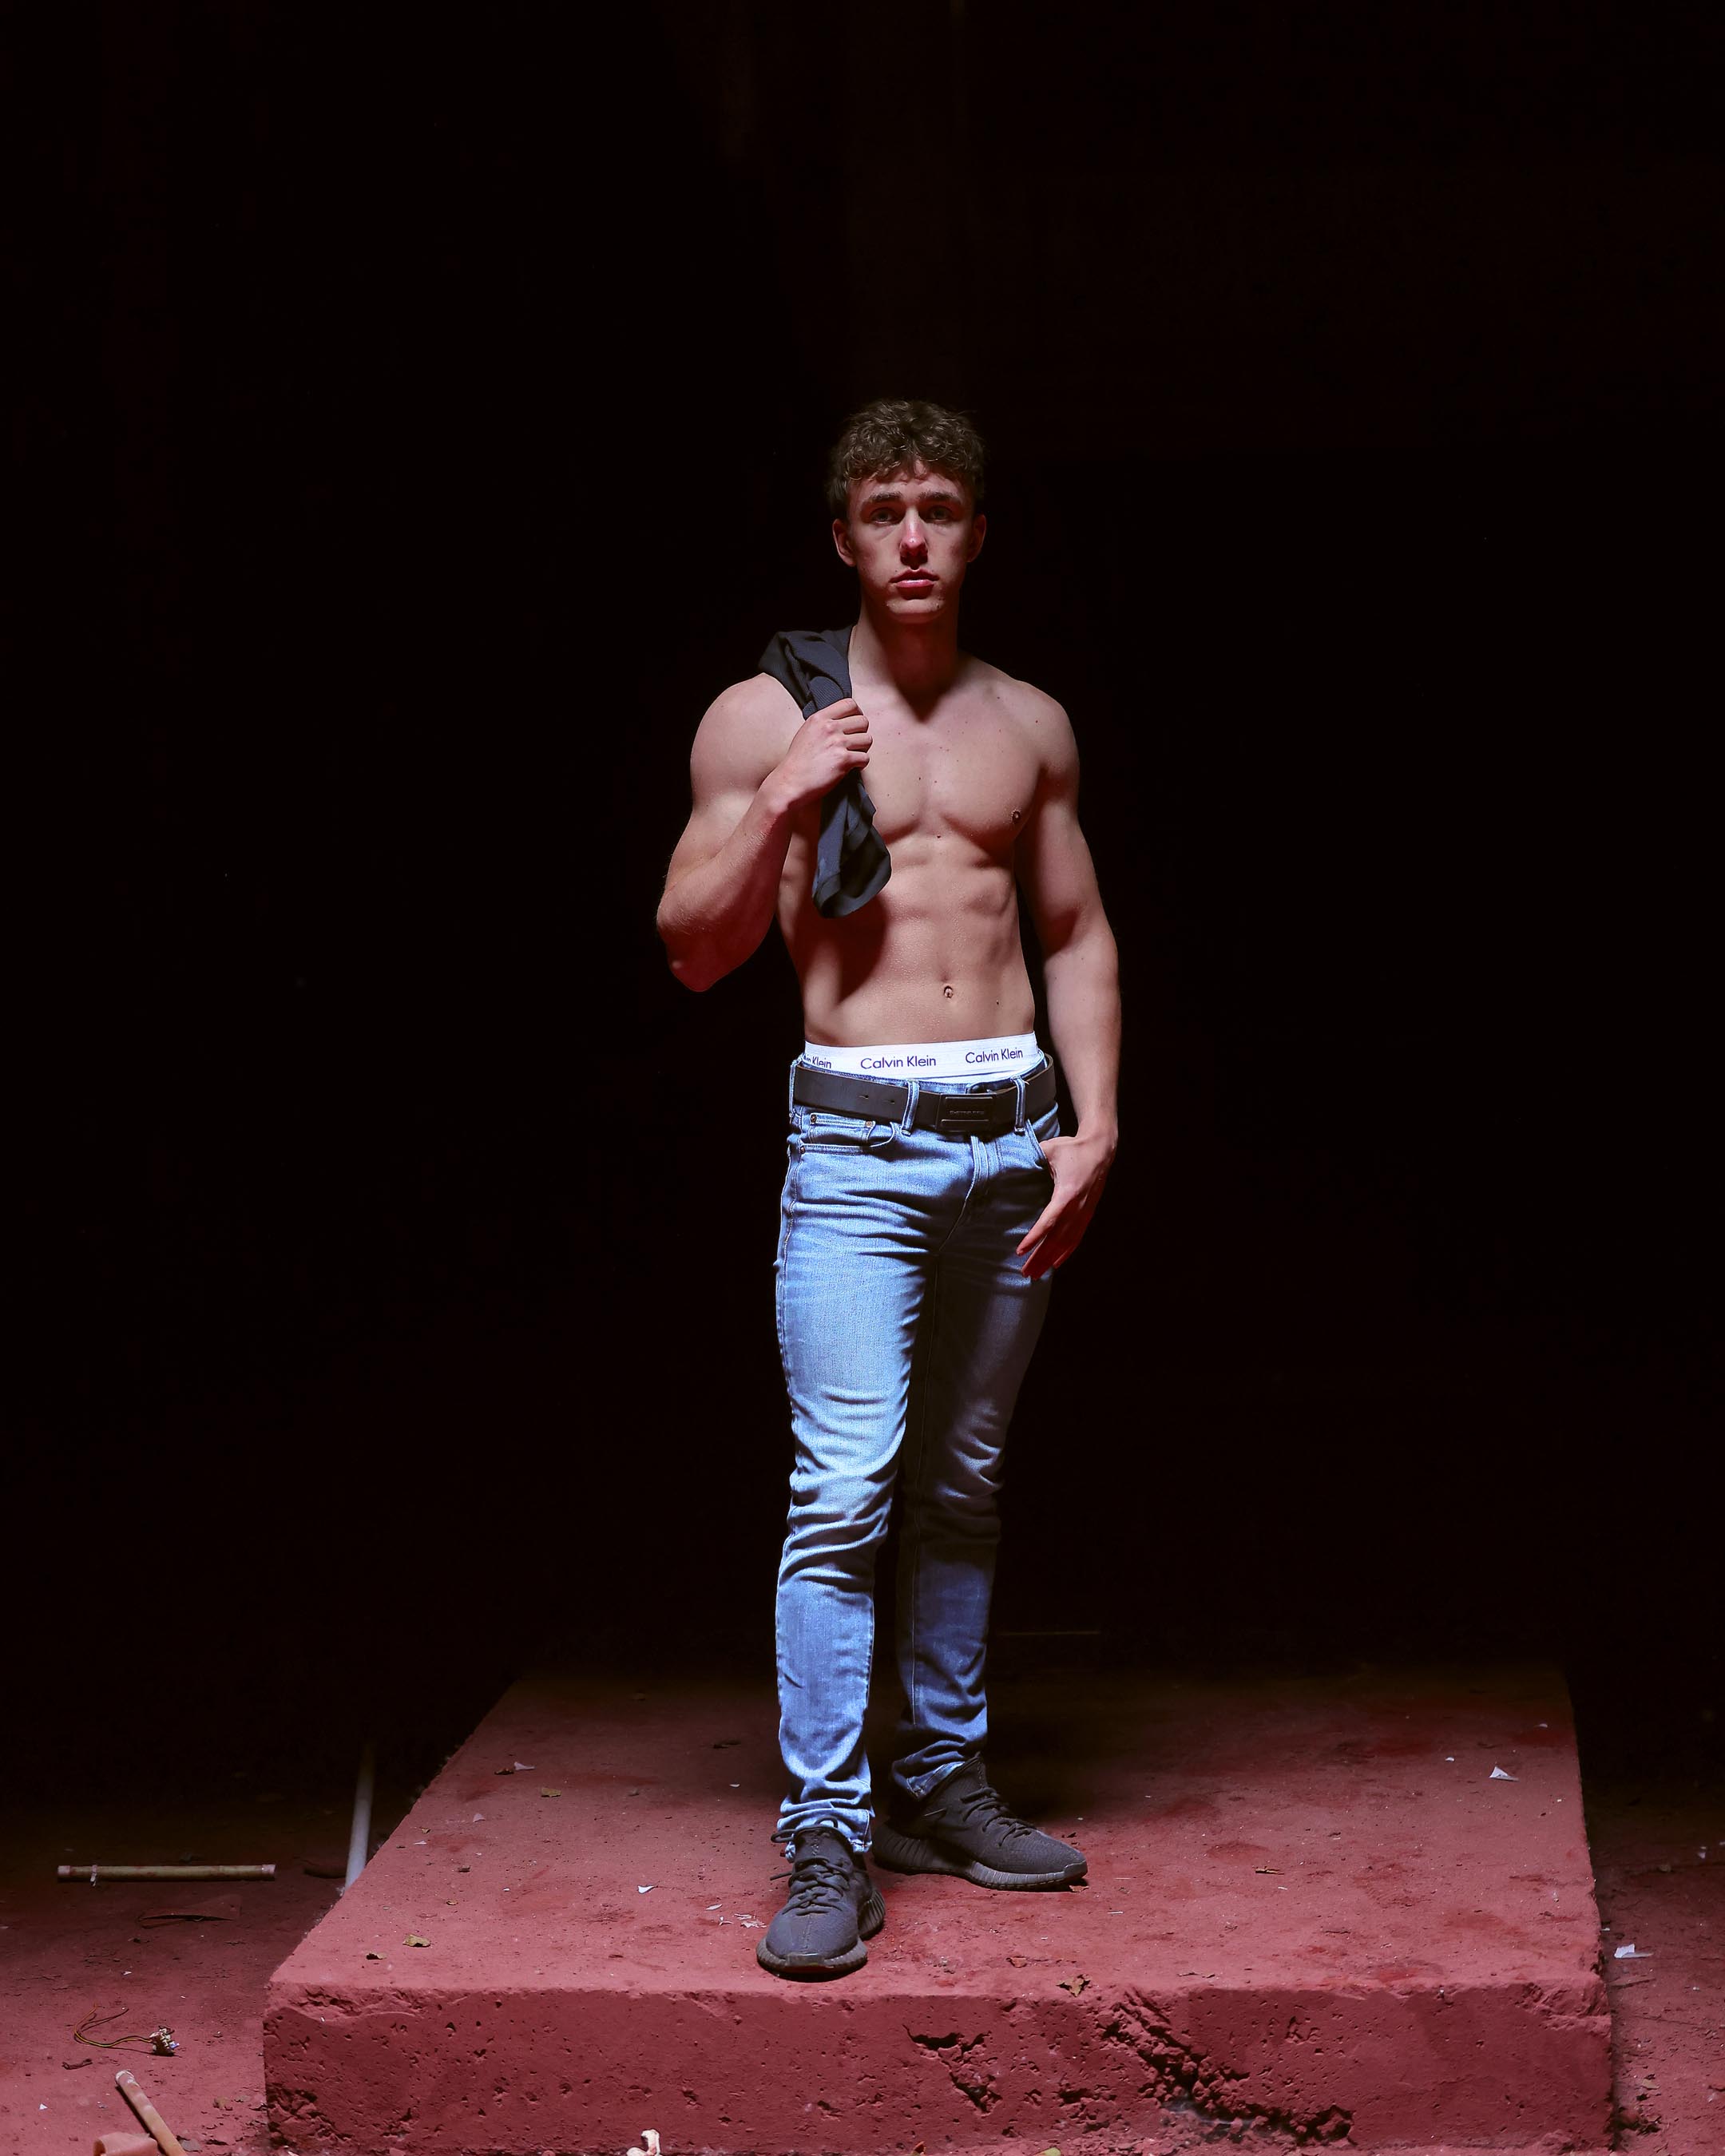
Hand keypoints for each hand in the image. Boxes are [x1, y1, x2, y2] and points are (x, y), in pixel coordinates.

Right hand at [769, 699, 871, 811]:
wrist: (790, 782)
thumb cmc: (797, 761)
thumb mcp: (806, 732)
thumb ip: (823, 724)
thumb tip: (842, 721)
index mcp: (820, 718)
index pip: (849, 704)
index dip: (857, 713)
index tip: (855, 724)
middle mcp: (829, 727)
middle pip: (862, 721)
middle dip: (862, 733)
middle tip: (855, 743)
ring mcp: (837, 743)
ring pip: (867, 739)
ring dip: (863, 749)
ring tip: (853, 755)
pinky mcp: (843, 760)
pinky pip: (865, 758)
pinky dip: (861, 764)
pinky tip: (851, 767)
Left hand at [1016, 1129, 1114, 1277]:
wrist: (1100, 1148)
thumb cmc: (1072, 1148)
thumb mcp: (1048, 1150)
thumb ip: (1031, 1159)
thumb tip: (1009, 1163)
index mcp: (1067, 1193)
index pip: (1049, 1221)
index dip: (1034, 1238)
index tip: (1021, 1250)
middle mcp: (1077, 1207)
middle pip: (1056, 1239)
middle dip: (1040, 1257)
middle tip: (1025, 1273)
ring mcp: (1084, 1212)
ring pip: (1066, 1242)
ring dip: (1050, 1259)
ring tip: (1036, 1273)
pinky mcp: (1088, 1213)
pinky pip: (1077, 1238)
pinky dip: (1066, 1252)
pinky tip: (1055, 1263)